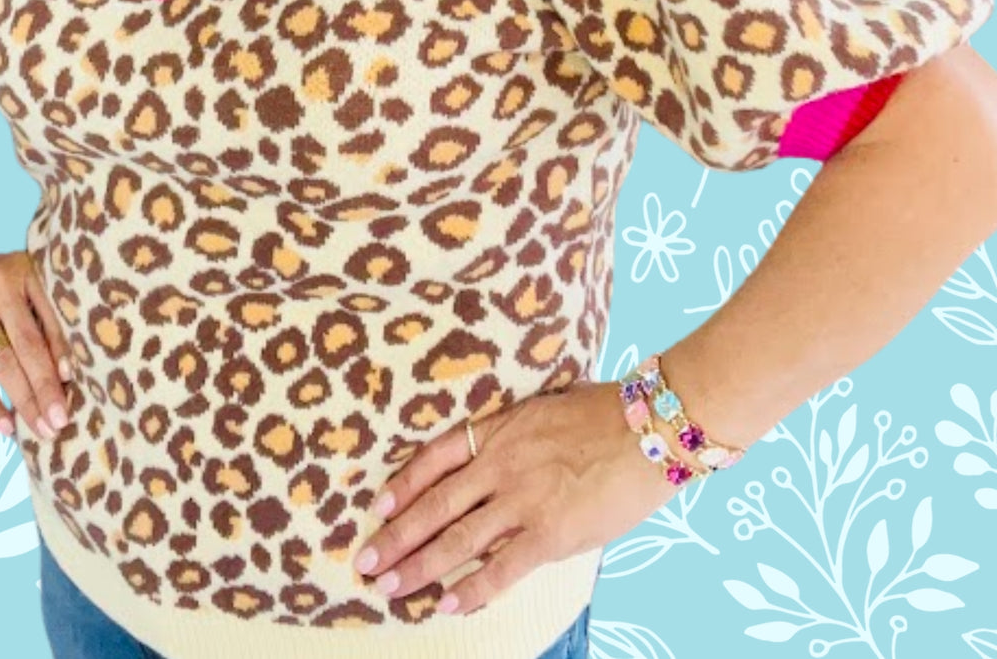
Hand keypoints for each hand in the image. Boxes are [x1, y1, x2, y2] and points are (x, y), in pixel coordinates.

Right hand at [0, 236, 72, 441]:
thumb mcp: (6, 283)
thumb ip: (30, 313)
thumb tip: (63, 371)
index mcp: (23, 271)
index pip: (50, 318)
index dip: (65, 355)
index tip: (76, 386)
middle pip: (30, 346)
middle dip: (48, 388)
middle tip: (62, 421)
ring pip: (5, 365)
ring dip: (25, 401)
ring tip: (42, 430)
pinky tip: (6, 425)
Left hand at [353, 381, 683, 615]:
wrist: (650, 427)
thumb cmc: (606, 414)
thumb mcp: (546, 410)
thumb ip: (516, 435)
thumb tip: (498, 451)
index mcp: (499, 430)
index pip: (435, 458)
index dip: (403, 485)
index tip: (378, 507)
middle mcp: (500, 464)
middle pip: (434, 504)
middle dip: (396, 536)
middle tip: (365, 561)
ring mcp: (522, 500)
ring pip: (456, 539)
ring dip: (418, 566)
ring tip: (389, 587)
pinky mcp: (549, 533)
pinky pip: (501, 568)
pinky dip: (471, 590)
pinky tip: (447, 604)